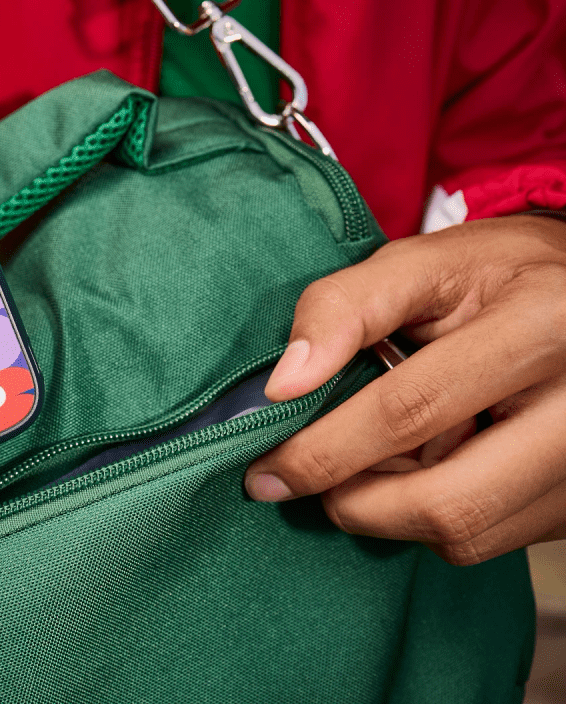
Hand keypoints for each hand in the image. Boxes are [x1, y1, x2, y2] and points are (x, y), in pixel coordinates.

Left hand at [244, 214, 565, 564]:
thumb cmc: (493, 276)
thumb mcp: (420, 263)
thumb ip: (342, 308)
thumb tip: (282, 386)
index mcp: (539, 328)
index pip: (410, 411)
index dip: (324, 450)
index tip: (265, 470)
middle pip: (447, 502)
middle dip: (353, 501)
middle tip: (306, 479)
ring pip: (466, 535)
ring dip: (392, 513)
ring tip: (373, 458)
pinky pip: (490, 539)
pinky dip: (435, 518)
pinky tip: (426, 467)